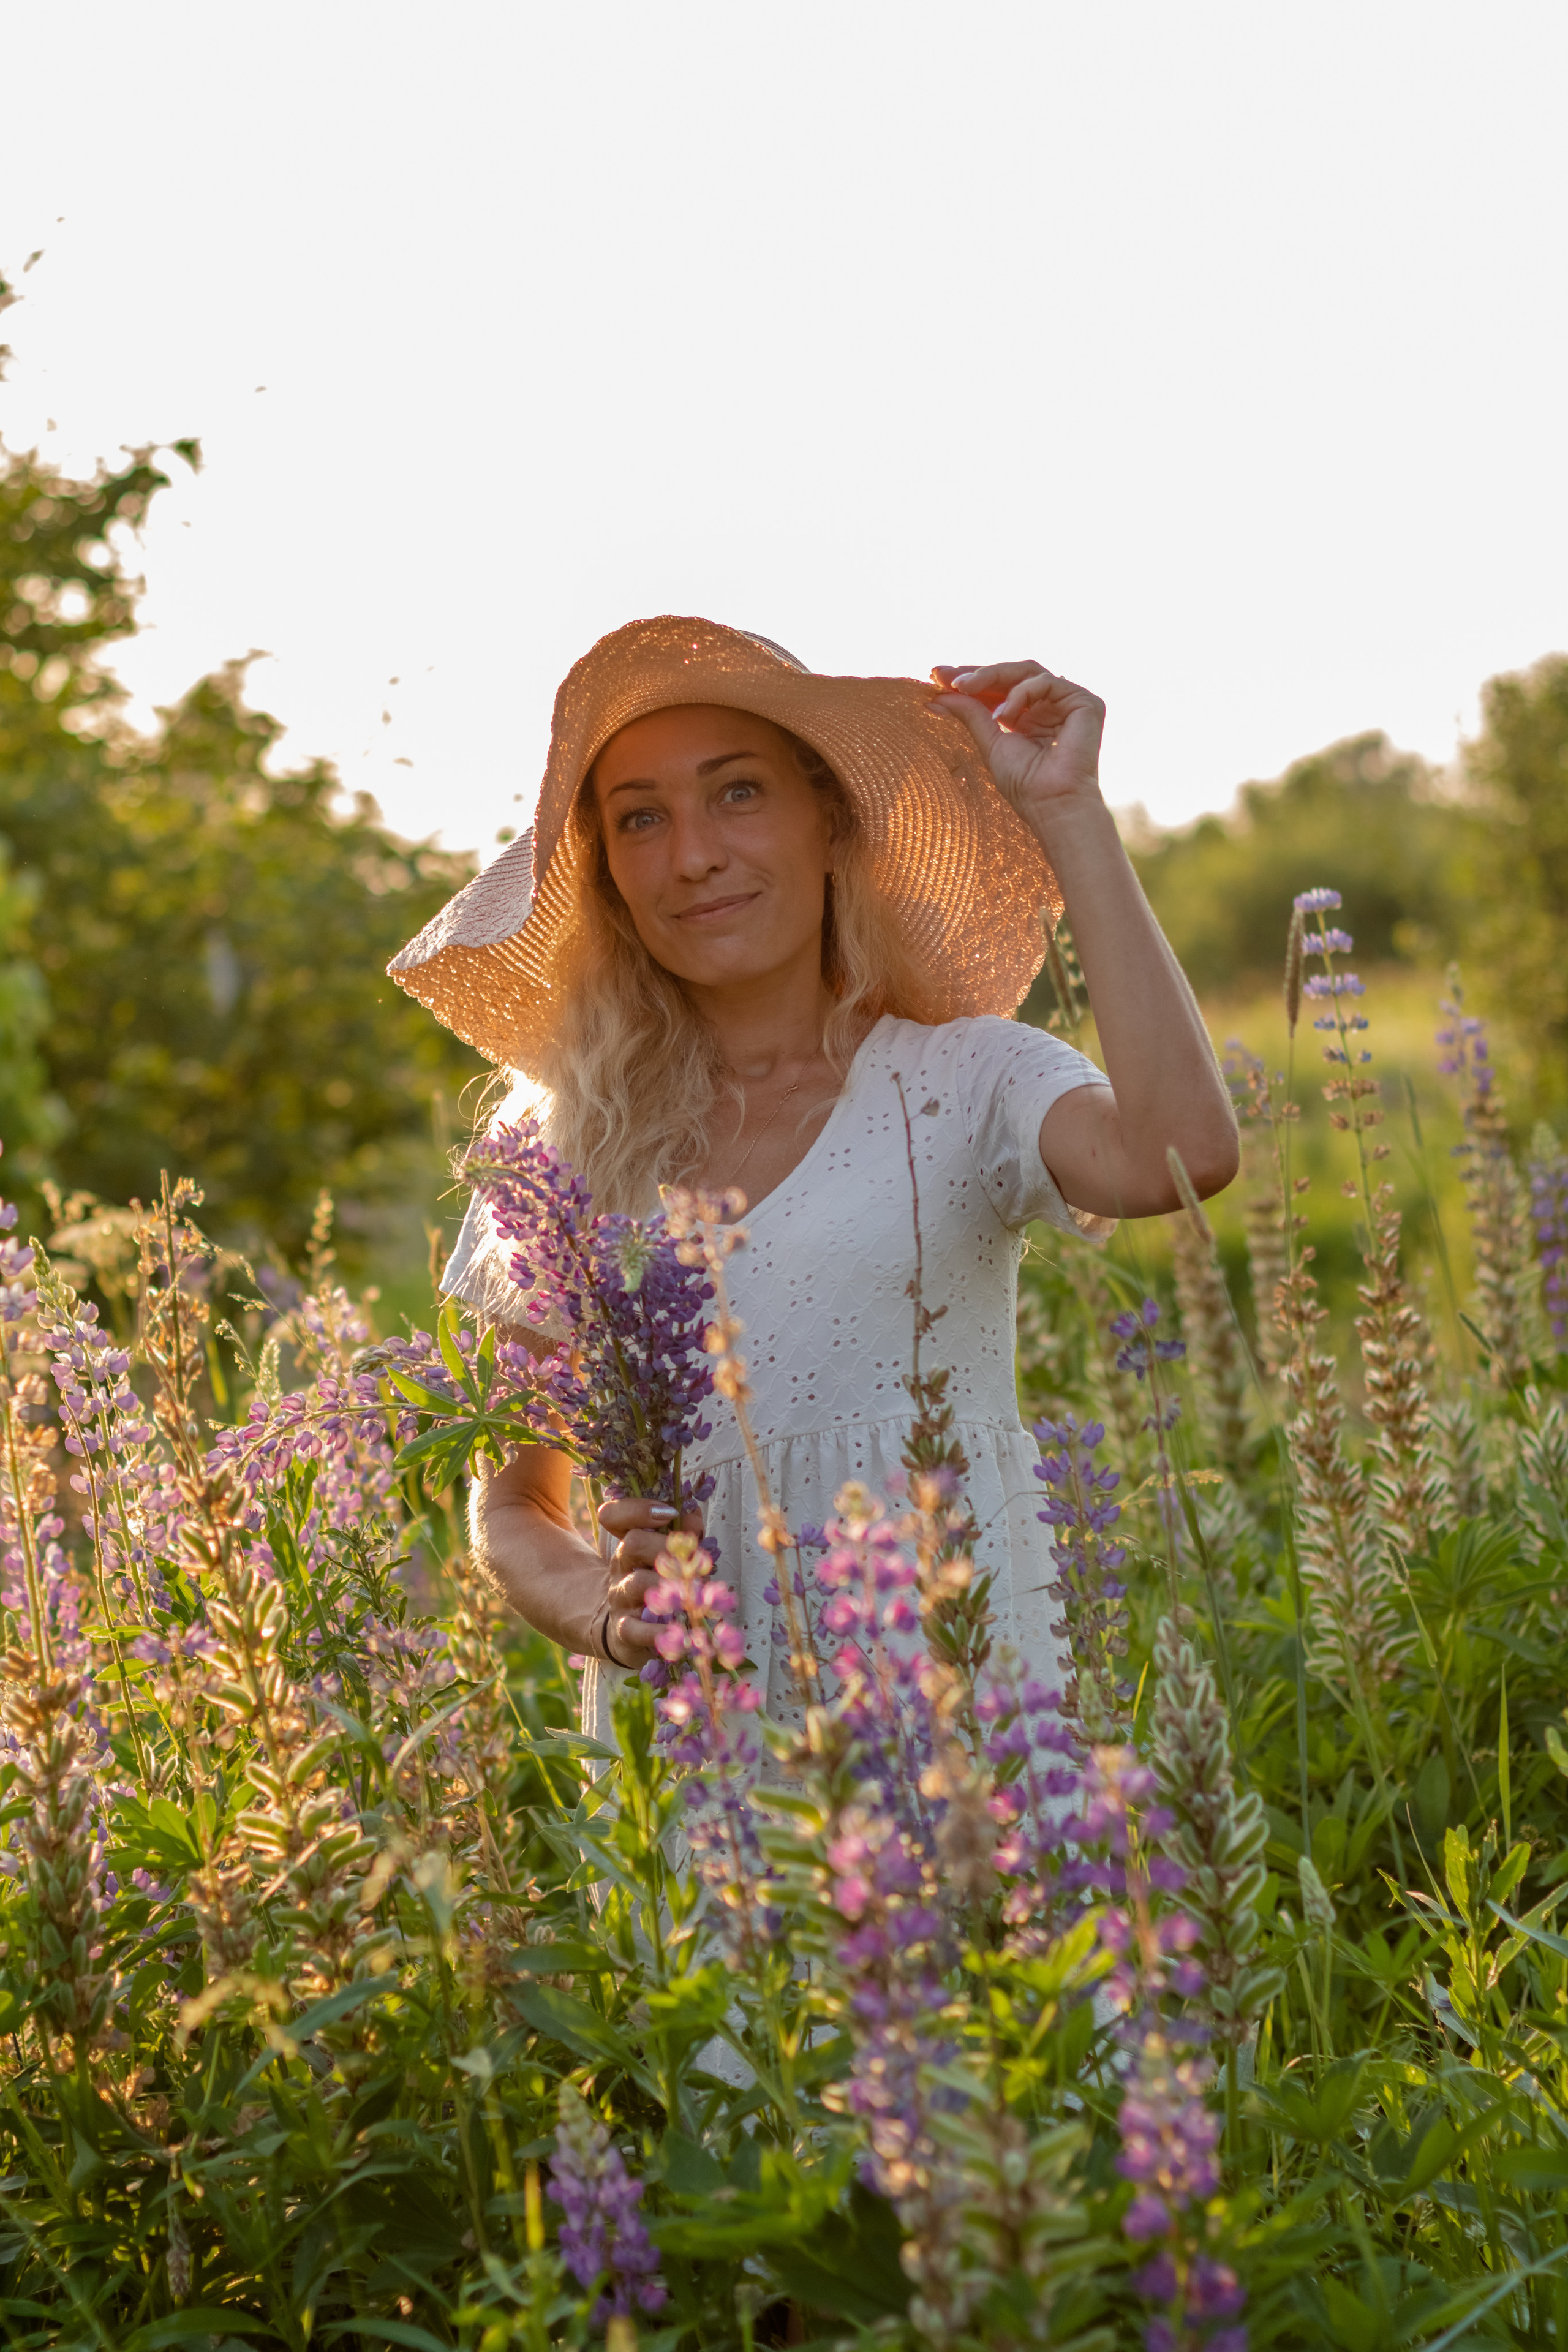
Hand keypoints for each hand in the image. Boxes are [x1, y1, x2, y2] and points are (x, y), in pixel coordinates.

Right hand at [596, 1496, 704, 1666]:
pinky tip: (680, 1630)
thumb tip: (693, 1514)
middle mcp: (620, 1567)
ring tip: (692, 1593)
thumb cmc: (657, 1585)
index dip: (638, 1508)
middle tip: (691, 1558)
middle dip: (668, 1546)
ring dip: (671, 1585)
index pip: (613, 1515)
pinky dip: (660, 1631)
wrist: (627, 1630)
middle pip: (633, 1543)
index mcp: (628, 1543)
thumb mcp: (665, 1556)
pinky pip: (637, 1629)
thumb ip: (681, 1532)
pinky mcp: (624, 1631)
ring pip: (638, 1583)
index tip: (670, 1512)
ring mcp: (620, 1599)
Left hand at [931, 661, 1105, 824]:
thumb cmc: (1024, 784)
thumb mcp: (989, 742)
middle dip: (977, 672)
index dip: (971, 679)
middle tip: (945, 676)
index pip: (1000, 687)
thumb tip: (938, 696)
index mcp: (1029, 716)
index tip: (936, 676)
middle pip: (1012, 673)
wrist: (1052, 803)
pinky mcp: (1085, 702)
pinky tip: (1005, 714)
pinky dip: (1021, 693)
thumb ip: (970, 714)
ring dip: (992, 675)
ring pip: (1027, 670)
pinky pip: (1046, 682)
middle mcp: (1049, 706)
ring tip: (965, 689)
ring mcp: (1068, 702)